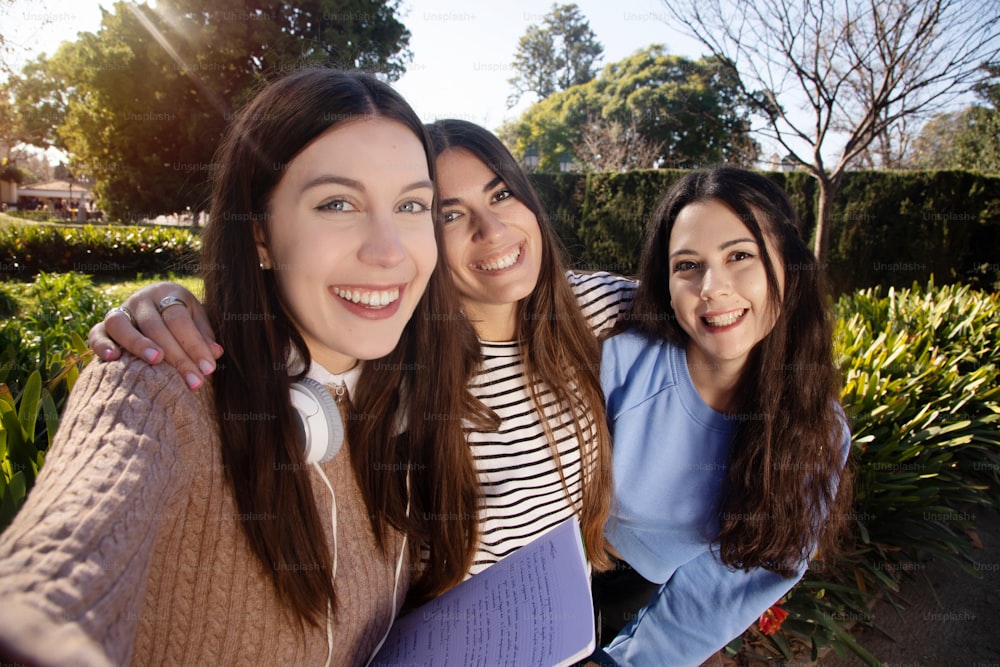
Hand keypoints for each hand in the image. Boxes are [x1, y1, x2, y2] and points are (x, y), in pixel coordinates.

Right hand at [88, 282, 222, 388]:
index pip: (180, 320)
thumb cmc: (182, 318)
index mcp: (168, 293)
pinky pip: (96, 333)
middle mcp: (142, 299)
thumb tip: (215, 353)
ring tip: (156, 361)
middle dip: (176, 356)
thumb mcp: (197, 321)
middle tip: (192, 380)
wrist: (156, 306)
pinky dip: (102, 344)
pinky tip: (113, 358)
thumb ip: (204, 337)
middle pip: (155, 326)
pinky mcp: (102, 325)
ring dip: (138, 343)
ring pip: (121, 323)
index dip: (195, 345)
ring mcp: (120, 309)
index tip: (208, 369)